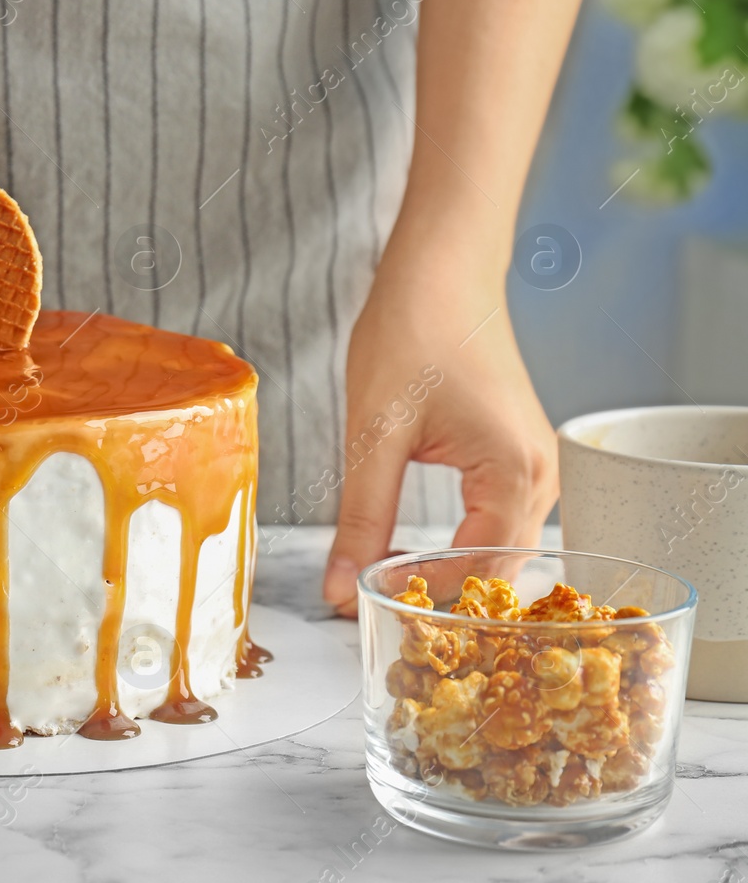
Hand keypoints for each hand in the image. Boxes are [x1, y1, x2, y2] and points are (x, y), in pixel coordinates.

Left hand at [321, 244, 557, 616]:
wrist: (442, 271)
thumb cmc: (413, 331)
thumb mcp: (374, 434)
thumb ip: (361, 519)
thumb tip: (340, 588)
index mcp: (513, 473)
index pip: (477, 575)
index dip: (422, 600)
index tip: (365, 611)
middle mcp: (542, 477)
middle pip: (496, 572)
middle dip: (438, 595)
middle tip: (372, 605)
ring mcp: (537, 468)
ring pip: (499, 551)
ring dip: (449, 572)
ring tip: (387, 577)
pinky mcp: (520, 459)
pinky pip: (498, 523)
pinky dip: (460, 545)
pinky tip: (413, 548)